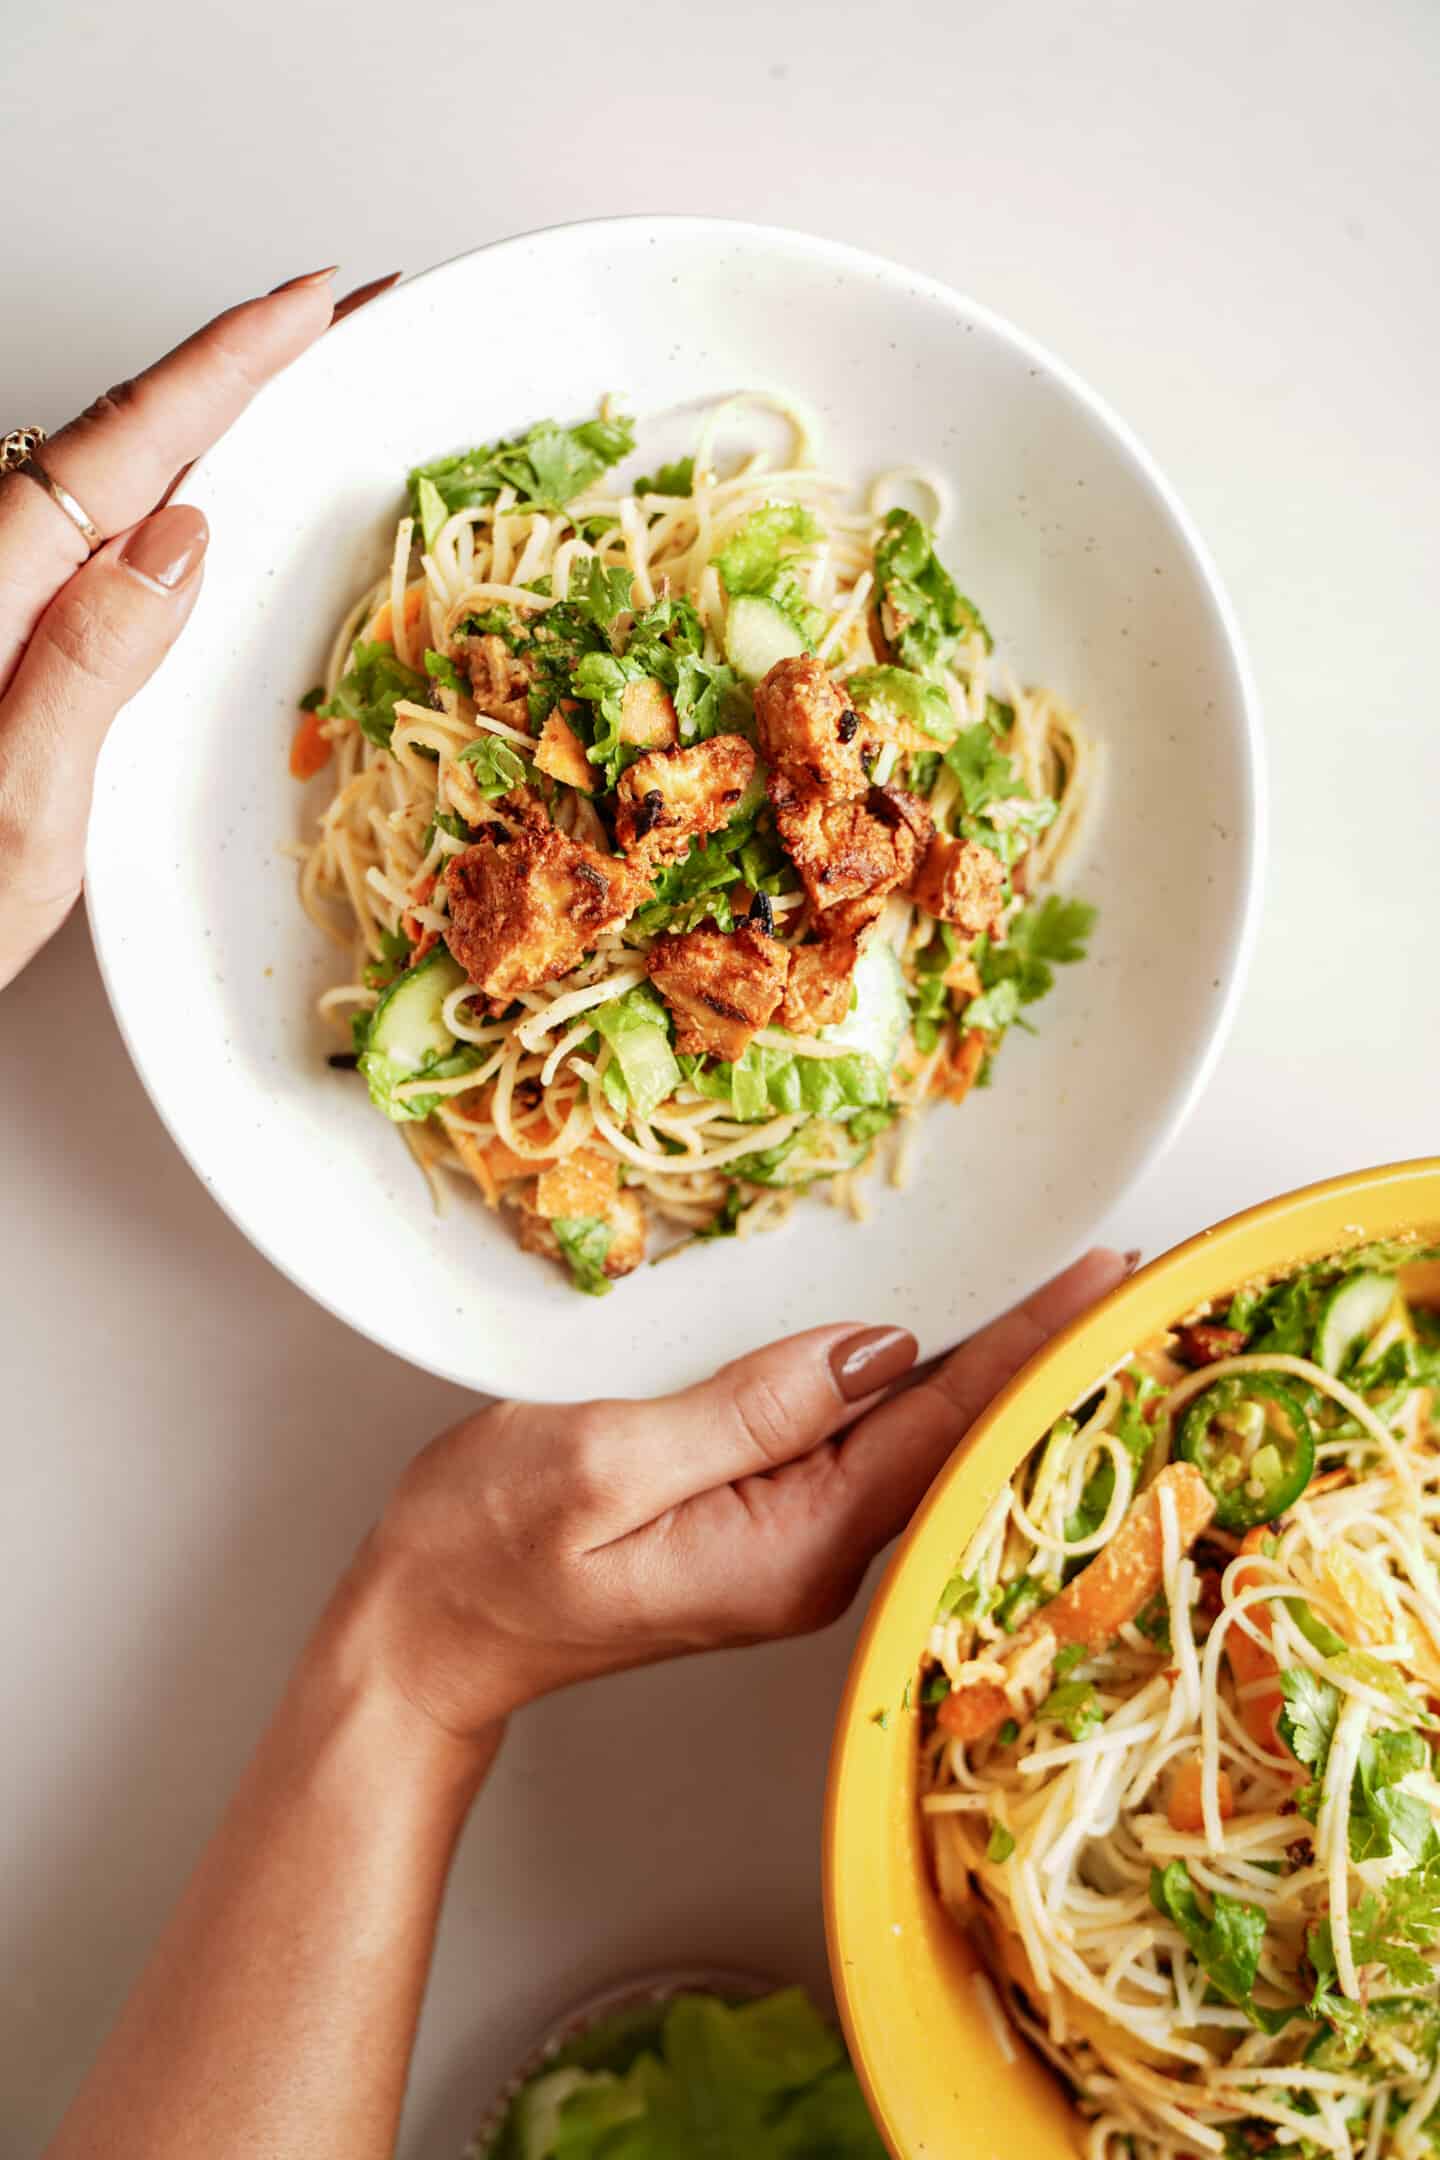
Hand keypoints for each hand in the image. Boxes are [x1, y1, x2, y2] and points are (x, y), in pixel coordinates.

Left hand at [0, 267, 396, 991]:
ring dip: (209, 425)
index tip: (315, 304)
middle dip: (239, 369)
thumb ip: (89, 666)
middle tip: (340, 322)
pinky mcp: (7, 648)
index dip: (228, 364)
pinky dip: (166, 498)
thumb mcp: (23, 812)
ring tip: (295, 386)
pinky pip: (97, 543)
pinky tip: (203, 503)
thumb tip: (179, 540)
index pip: (129, 448)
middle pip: (125, 439)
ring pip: (112, 484)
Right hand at [345, 1248, 1129, 1746]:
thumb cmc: (486, 1549)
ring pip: (919, 1444)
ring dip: (986, 1366)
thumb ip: (747, 1408)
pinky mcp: (768, 1524)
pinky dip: (917, 1387)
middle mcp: (818, 1557)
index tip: (1097, 1275)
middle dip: (1035, 1353)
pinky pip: (869, 1447)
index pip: (941, 1429)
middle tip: (1110, 1267)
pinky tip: (942, 1343)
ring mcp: (796, 1546)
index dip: (1024, 1344)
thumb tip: (875, 1352)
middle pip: (955, 1442)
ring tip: (1057, 1290)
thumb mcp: (603, 1461)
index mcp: (792, 1546)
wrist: (430, 1632)